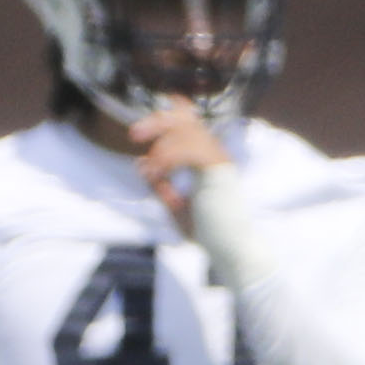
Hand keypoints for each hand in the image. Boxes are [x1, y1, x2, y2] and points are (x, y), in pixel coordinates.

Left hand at [130, 103, 233, 228]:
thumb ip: (159, 184)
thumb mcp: (174, 204)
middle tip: (134, 135)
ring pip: (186, 131)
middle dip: (156, 122)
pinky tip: (159, 176)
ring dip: (161, 148)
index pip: (188, 121)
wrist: (230, 248)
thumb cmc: (208, 232)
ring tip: (152, 173)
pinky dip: (168, 159)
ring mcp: (218, 159)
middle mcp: (214, 153)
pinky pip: (189, 149)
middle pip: (185, 118)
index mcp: (206, 157)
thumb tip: (140, 163)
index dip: (166, 116)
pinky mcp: (218, 169)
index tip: (140, 133)